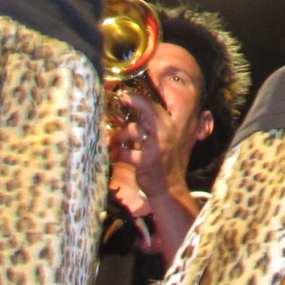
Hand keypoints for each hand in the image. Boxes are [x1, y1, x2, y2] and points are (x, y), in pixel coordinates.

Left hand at [105, 91, 181, 206]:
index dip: (138, 98)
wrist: (170, 188)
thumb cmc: (166, 163)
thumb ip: (158, 127)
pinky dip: (117, 154)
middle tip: (120, 100)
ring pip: (132, 130)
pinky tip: (115, 157)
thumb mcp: (168, 141)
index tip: (124, 96)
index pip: (155, 106)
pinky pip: (125, 152)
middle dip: (132, 101)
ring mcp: (157, 145)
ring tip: (112, 143)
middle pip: (147, 109)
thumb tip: (141, 114)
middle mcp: (167, 132)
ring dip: (117, 137)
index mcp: (172, 126)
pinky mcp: (146, 160)